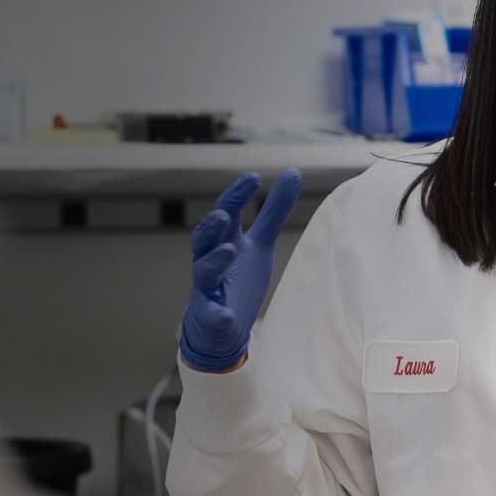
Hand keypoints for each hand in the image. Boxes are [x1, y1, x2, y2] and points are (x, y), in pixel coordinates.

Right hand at [178, 169, 302, 372]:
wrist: (221, 323)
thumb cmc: (238, 276)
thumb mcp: (261, 242)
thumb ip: (274, 211)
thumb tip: (292, 172)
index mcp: (225, 240)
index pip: (227, 212)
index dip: (237, 195)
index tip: (253, 178)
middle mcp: (211, 259)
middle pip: (205, 238)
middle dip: (212, 226)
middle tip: (224, 215)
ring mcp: (208, 288)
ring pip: (203, 271)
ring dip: (213, 261)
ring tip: (229, 251)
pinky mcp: (211, 315)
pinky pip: (211, 314)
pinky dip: (217, 313)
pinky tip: (225, 314)